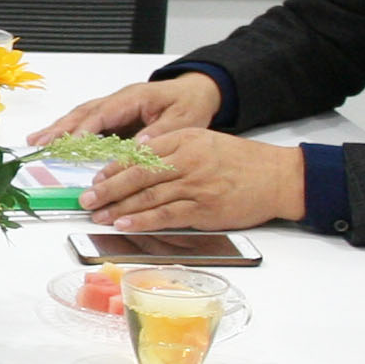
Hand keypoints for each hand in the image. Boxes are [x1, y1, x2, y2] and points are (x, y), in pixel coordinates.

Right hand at [28, 70, 219, 146]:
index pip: (103, 114)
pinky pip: (87, 122)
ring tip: (37, 141)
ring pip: (81, 116)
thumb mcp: (183, 121)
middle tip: (39, 141)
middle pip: (84, 113)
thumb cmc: (189, 104)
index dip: (85, 130)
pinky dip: (68, 131)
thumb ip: (160, 133)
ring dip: (59, 128)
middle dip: (60, 128)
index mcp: (134, 98)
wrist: (195, 92)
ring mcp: (114, 106)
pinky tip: (55, 140)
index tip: (70, 145)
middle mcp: (119, 100)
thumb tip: (138, 147)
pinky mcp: (113, 116)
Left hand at [78, 126, 309, 231]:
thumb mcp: (205, 141)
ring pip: (148, 196)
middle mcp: (188, 160)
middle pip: (138, 175)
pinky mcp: (204, 209)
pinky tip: (126, 224)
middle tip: (86, 199)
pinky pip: (166, 215)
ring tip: (99, 215)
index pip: (141, 154)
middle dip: (108, 188)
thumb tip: (139, 154)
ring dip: (119, 208)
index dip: (114, 167)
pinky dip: (143, 220)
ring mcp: (195, 185)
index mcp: (186, 140)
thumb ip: (173, 146)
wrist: (277, 177)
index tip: (96, 178)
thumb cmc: (242, 161)